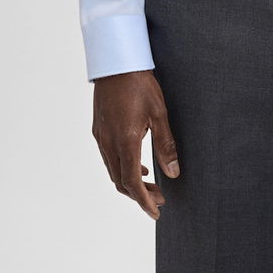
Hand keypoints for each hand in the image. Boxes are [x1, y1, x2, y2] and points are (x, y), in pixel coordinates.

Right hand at [92, 69, 179, 219]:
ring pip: (113, 170)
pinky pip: (108, 157)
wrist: (115, 61)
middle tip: (159, 198)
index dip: (144, 200)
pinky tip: (137, 162)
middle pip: (120, 181)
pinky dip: (122, 167)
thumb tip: (173, 172)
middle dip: (139, 195)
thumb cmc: (139, 83)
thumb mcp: (159, 113)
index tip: (156, 210)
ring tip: (150, 183)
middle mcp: (109, 142)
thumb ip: (165, 144)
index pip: (132, 183)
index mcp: (125, 141)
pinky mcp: (98, 128)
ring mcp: (101, 136)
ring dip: (130, 182)